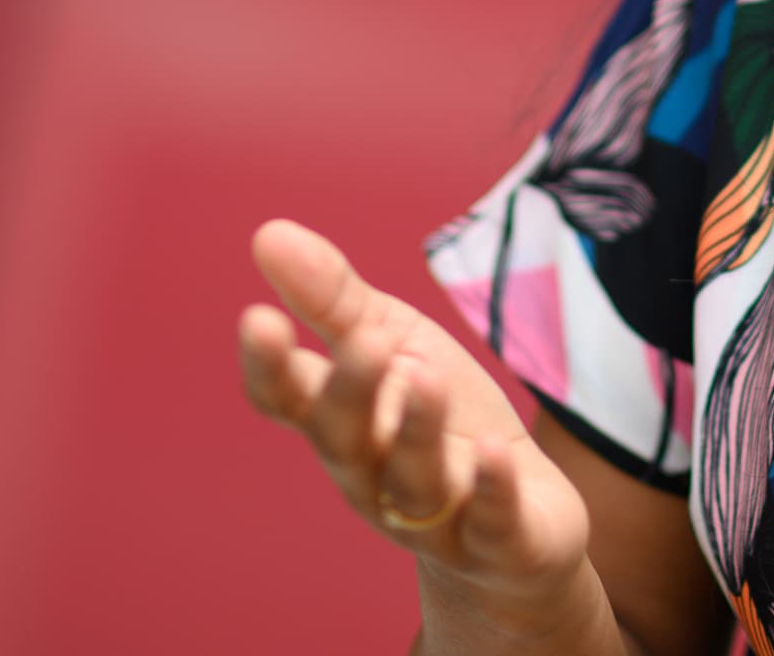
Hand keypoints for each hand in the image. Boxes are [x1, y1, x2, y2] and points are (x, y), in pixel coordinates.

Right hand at [237, 218, 592, 618]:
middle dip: (350, 391)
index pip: (291, 401)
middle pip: (347, 440)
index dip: (270, 367)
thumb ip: (334, 301)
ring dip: (417, 431)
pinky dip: (490, 488)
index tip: (257, 318)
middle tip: (364, 339)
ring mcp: (435, 515)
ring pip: (414, 480)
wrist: (516, 525)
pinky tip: (493, 452)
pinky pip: (490, 520)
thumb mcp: (395, 345)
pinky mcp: (499, 540)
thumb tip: (267, 232)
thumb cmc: (438, 421)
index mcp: (346, 424)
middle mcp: (376, 477)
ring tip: (426, 376)